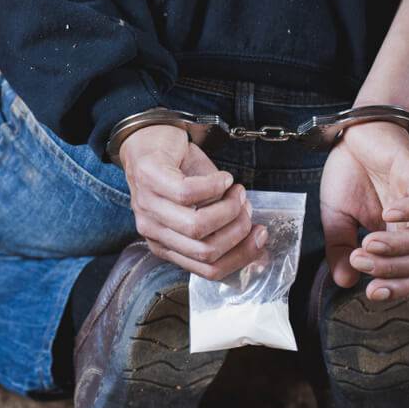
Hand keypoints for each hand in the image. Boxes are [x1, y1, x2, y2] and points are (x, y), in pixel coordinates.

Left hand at [120, 124, 267, 280]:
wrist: (149, 137)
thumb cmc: (178, 172)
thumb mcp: (202, 205)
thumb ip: (222, 225)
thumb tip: (255, 236)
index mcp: (166, 245)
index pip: (208, 269)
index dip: (241, 255)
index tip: (260, 236)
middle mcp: (153, 231)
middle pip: (206, 252)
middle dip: (238, 232)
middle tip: (246, 208)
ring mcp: (148, 207)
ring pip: (197, 227)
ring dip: (229, 209)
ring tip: (236, 191)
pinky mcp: (149, 179)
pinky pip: (188, 193)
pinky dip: (215, 185)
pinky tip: (224, 178)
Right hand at [320, 122, 408, 300]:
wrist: (352, 135)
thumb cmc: (348, 175)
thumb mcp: (335, 218)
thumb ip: (340, 250)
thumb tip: (345, 282)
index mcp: (394, 237)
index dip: (396, 288)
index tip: (370, 293)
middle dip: (391, 269)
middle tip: (359, 261)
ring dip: (400, 248)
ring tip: (369, 243)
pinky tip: (388, 214)